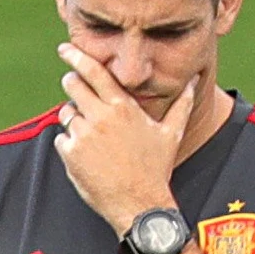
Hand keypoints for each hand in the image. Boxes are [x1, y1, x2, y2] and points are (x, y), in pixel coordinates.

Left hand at [54, 44, 195, 232]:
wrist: (140, 204)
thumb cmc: (156, 169)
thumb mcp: (171, 134)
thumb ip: (181, 104)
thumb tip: (193, 81)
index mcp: (122, 107)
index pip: (93, 71)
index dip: (76, 56)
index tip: (65, 49)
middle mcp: (100, 117)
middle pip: (72, 85)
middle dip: (72, 84)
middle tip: (75, 89)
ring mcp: (83, 136)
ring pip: (66, 113)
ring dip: (73, 118)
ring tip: (90, 133)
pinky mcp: (71, 155)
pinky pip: (61, 139)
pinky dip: (70, 144)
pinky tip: (87, 155)